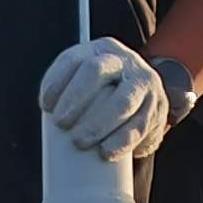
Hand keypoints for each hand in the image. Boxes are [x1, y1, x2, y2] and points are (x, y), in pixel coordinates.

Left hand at [38, 37, 172, 161]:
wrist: (146, 93)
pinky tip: (107, 152)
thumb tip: (46, 112)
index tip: (45, 107)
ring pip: (122, 101)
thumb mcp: (87, 80)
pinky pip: (139, 124)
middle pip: (96, 71)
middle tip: (61, 124)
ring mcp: (143, 82)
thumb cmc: (104, 91)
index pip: (74, 59)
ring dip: (98, 124)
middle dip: (76, 98)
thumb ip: (65, 90)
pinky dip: (122, 141)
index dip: (57, 81)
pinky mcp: (157, 106)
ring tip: (80, 142)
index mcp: (100, 50)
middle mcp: (124, 60)